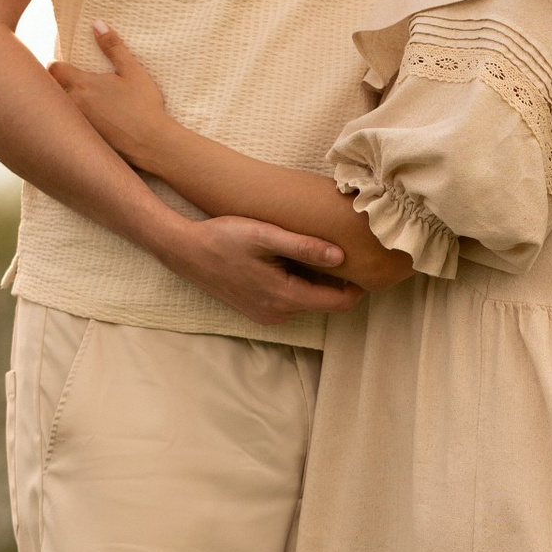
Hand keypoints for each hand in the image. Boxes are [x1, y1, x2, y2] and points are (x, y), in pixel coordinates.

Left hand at [48, 21, 175, 168]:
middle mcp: (73, 105)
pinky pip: (72, 127)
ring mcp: (77, 125)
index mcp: (81, 84)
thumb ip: (113, 46)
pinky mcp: (84, 141)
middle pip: (53, 89)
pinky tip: (93, 123)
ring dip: (67, 105)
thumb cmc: (144, 106)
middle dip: (59, 85)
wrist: (152, 145)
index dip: (58, 65)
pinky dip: (76, 123)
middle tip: (75, 84)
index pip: (53, 68)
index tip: (68, 66)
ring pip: (61, 110)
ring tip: (84, 103)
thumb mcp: (132, 71)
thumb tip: (97, 23)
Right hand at [170, 215, 358, 324]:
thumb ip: (303, 246)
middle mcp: (278, 313)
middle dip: (339, 282)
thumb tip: (340, 256)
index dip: (358, 285)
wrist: (185, 251)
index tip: (366, 262)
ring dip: (318, 282)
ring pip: (309, 302)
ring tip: (318, 251)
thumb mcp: (265, 235)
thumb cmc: (223, 237)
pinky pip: (292, 301)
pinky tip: (293, 260)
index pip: (339, 303)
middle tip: (346, 249)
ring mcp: (267, 315)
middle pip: (326, 303)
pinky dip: (300, 285)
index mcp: (284, 296)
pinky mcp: (259, 310)